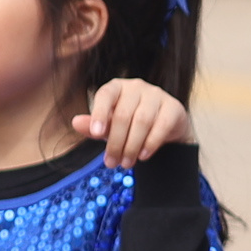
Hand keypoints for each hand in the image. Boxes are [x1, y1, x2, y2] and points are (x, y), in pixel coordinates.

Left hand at [74, 76, 193, 166]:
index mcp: (117, 87)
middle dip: (115, 142)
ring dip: (131, 146)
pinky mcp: (174, 107)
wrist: (164, 129)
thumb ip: (93, 126)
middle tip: (111, 163)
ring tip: (126, 163)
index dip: (99, 113)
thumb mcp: (108, 127)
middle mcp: (137, 87)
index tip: (95, 134)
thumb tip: (75, 122)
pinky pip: (162, 126)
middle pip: (123, 114)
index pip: (105, 94)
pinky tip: (143, 156)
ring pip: (142, 121)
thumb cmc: (129, 125)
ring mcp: (157, 95)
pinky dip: (150, 143)